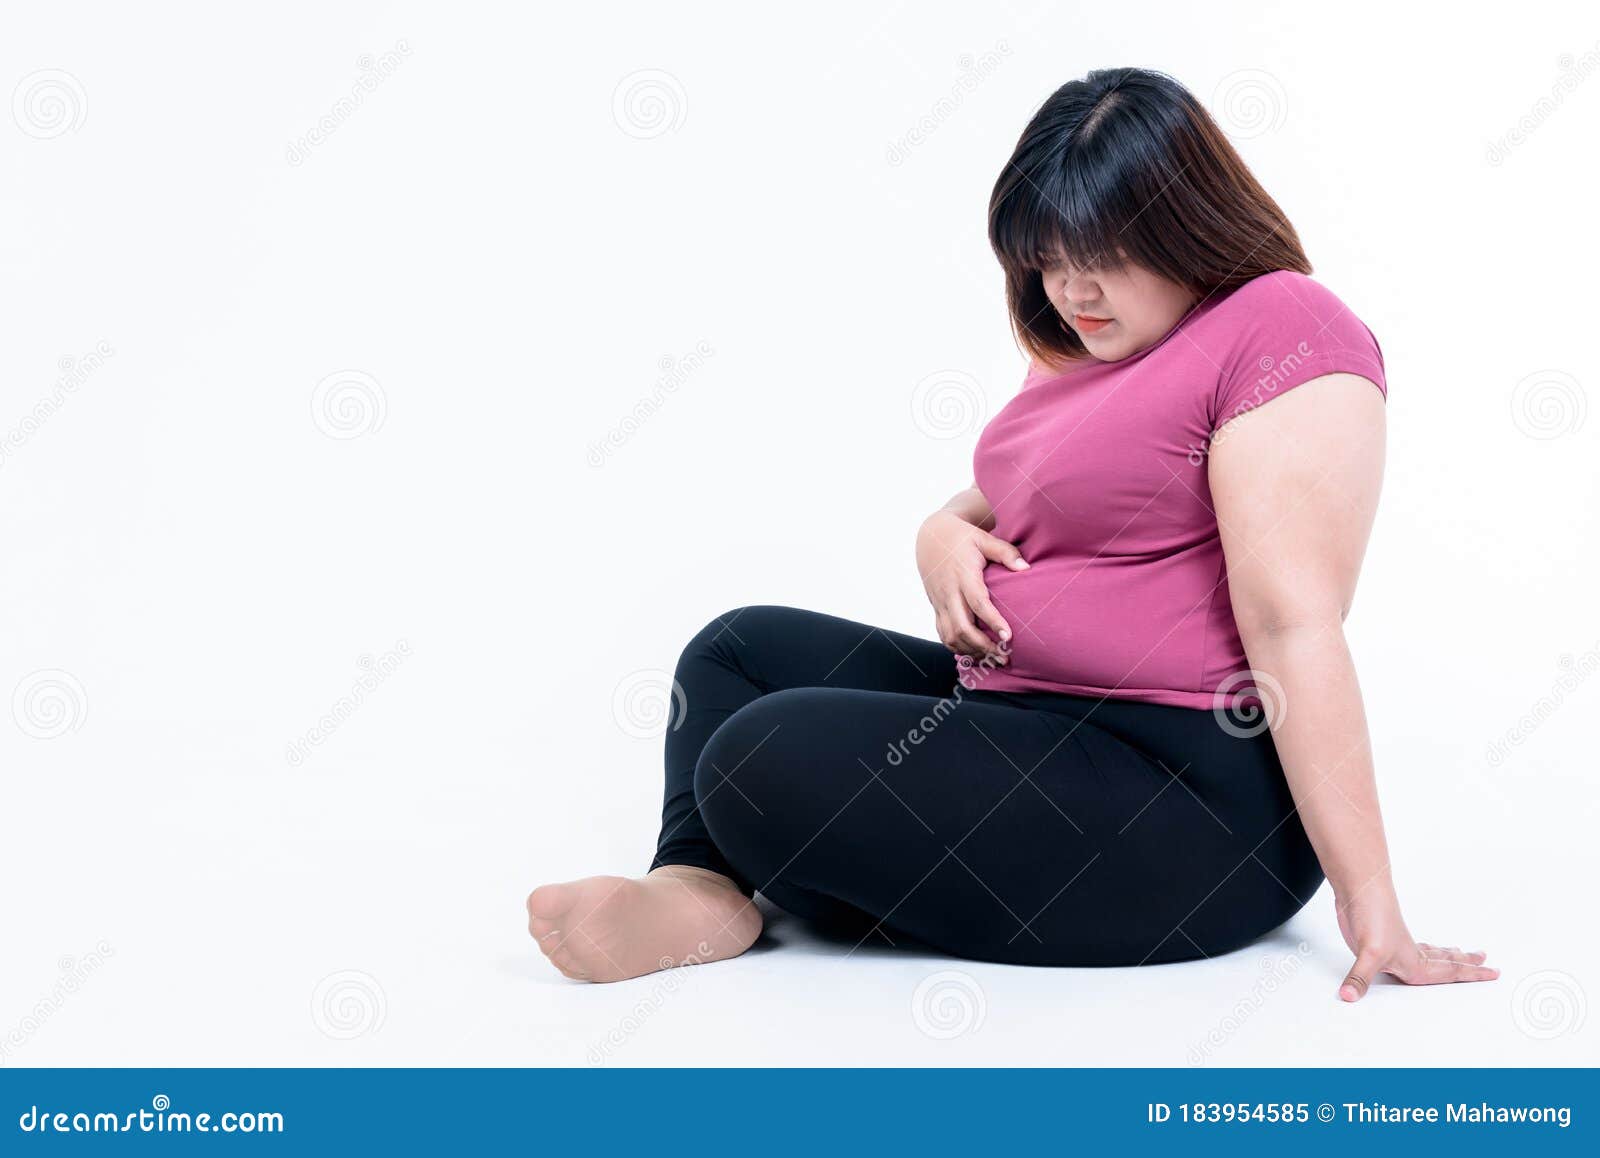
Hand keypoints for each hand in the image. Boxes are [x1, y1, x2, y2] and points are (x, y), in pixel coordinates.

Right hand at [915, 509, 1027, 662]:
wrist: (931, 537)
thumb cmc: (962, 537)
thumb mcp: (983, 539)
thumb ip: (1005, 552)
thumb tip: (1026, 568)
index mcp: (963, 575)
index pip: (977, 602)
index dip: (992, 621)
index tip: (1008, 636)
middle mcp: (949, 592)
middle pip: (962, 627)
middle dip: (983, 645)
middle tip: (1004, 655)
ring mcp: (940, 602)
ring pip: (950, 635)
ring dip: (970, 650)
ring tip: (991, 658)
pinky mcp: (936, 607)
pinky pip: (943, 634)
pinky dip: (956, 647)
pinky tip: (973, 652)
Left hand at [1334, 893, 1498, 1002]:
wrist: (1358, 890)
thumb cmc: (1370, 919)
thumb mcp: (1367, 954)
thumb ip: (1360, 978)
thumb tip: (1348, 997)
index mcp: (1414, 963)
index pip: (1449, 971)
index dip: (1471, 974)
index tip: (1494, 972)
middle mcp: (1409, 954)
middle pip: (1444, 960)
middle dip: (1465, 963)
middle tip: (1485, 960)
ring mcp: (1396, 944)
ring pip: (1429, 952)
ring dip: (1445, 954)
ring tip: (1459, 952)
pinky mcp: (1382, 938)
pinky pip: (1409, 946)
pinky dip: (1420, 949)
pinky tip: (1416, 948)